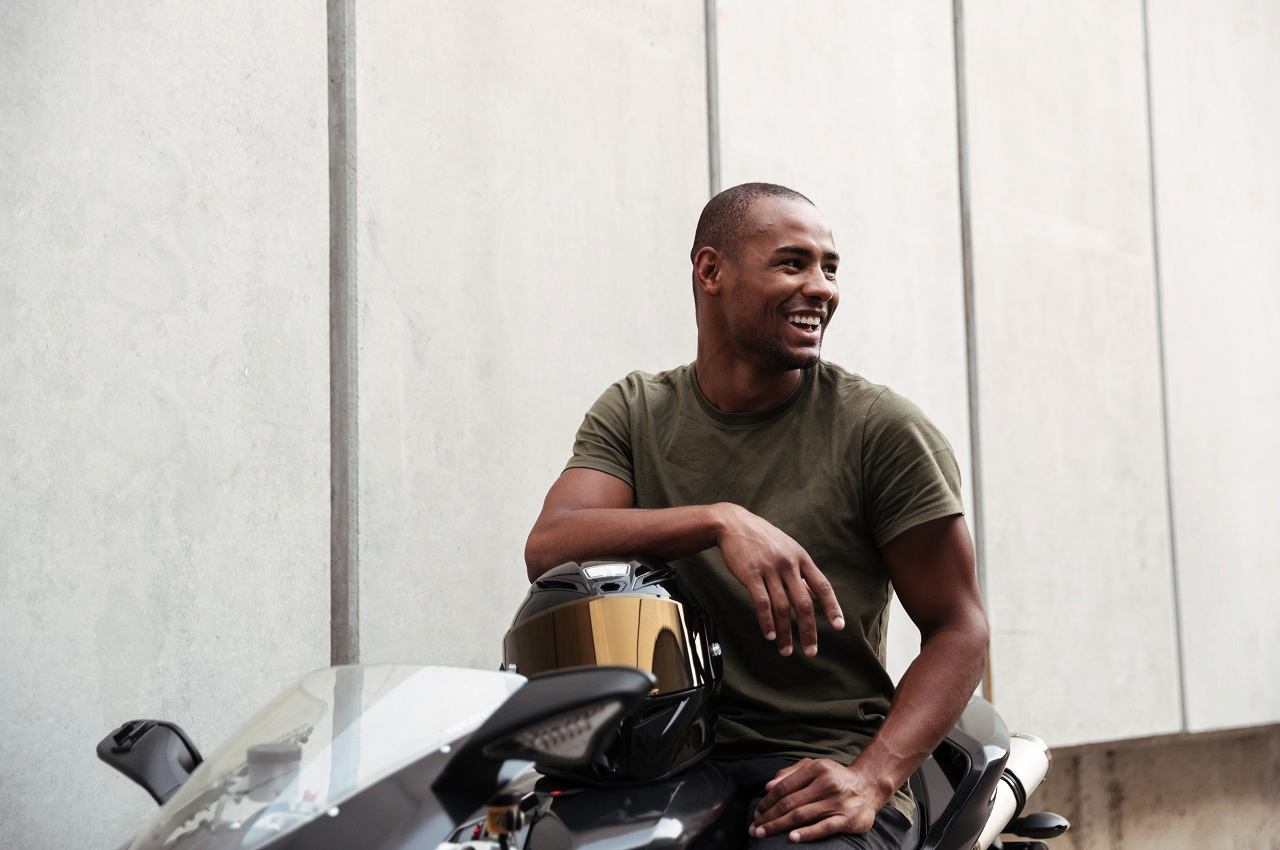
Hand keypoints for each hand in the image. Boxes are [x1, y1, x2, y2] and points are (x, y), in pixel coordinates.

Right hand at [715, 504, 843, 655]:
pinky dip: (766, 622)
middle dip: (808, 630)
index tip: (839, 626)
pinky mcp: (750, 574)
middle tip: (811, 651)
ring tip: (787, 651)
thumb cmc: (763, 539)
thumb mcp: (788, 549)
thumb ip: (803, 573)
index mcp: (801, 558)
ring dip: (785, 633)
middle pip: (803, 603)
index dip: (832, 607)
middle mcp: (788, 564)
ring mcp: (769, 569)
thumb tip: (817, 595)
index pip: (822, 586)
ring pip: (782, 607)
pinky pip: (762, 602)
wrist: (733, 524)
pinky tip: (769, 636)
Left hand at [751, 759, 888, 842]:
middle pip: (790, 802)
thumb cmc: (835, 777)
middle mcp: (827, 783)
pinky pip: (823, 828)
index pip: (784, 786)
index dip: (767, 801)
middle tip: (754, 829)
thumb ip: (790, 774)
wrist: (868, 787)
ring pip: (802, 815)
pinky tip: (792, 839)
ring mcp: (837, 802)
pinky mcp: (847, 819)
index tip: (757, 813)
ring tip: (764, 834)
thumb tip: (767, 787)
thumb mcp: (814, 767)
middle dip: (769, 817)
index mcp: (816, 768)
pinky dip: (806, 833)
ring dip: (779, 826)